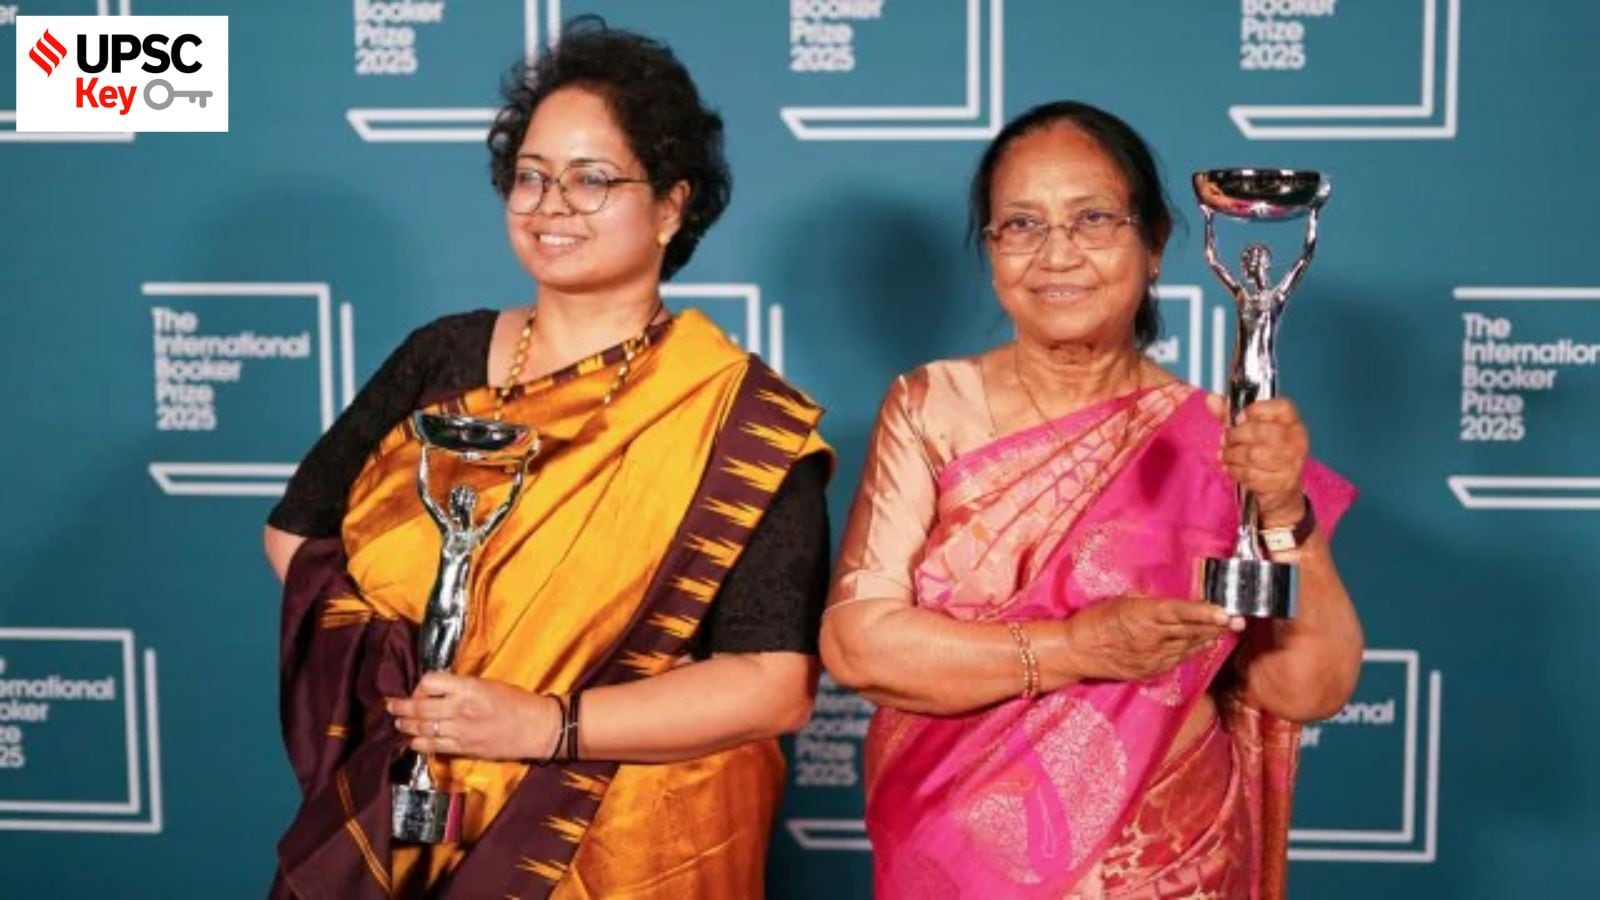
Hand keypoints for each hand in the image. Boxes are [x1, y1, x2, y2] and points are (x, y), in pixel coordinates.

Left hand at [387, 672, 558, 760]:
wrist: (536, 728)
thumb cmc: (517, 702)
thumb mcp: (488, 684)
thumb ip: (462, 686)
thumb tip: (438, 688)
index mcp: (469, 687)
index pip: (430, 681)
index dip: (420, 685)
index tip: (420, 689)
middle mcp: (460, 708)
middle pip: (419, 707)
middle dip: (401, 707)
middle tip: (391, 705)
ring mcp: (460, 730)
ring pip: (421, 728)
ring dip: (405, 724)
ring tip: (399, 721)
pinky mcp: (463, 748)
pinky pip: (432, 746)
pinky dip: (418, 742)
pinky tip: (414, 739)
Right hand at [1058, 596, 1242, 681]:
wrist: (1076, 651)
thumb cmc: (1094, 620)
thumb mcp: (1122, 602)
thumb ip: (1149, 604)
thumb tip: (1170, 604)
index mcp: (1143, 616)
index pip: (1180, 613)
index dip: (1205, 612)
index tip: (1225, 612)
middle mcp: (1152, 638)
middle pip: (1191, 631)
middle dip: (1217, 625)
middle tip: (1240, 620)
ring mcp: (1153, 657)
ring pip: (1188, 646)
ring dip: (1208, 637)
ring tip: (1227, 628)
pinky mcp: (1151, 670)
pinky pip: (1177, 658)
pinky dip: (1191, 649)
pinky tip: (1202, 643)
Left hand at [1213, 395, 1309, 526]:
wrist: (1282, 493)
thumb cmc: (1265, 455)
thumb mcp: (1250, 431)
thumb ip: (1230, 414)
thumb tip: (1210, 399)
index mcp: (1293, 423)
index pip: (1283, 407)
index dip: (1256, 410)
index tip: (1238, 418)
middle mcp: (1297, 441)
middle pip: (1262, 431)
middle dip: (1236, 436)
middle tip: (1225, 440)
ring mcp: (1291, 464)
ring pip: (1253, 455)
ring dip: (1232, 456)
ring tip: (1225, 456)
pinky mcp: (1281, 483)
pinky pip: (1250, 475)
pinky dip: (1235, 471)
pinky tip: (1232, 469)